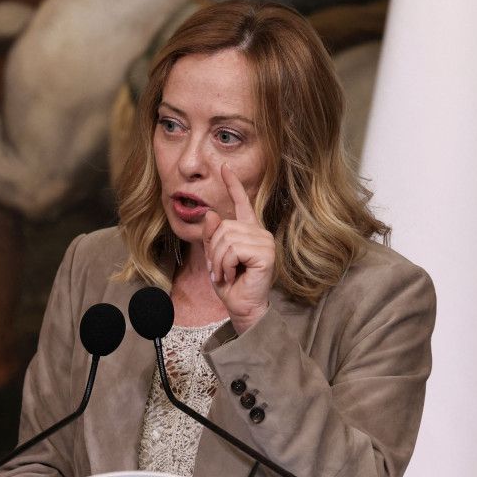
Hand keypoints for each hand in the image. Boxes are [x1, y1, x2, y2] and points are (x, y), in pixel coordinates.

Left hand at [203, 165, 274, 332]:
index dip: (233, 185)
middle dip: (213, 251)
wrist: (243, 307)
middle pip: (223, 227)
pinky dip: (226, 265)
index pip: (242, 202)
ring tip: (226, 274)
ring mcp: (264, 241)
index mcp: (248, 231)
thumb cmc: (231, 285)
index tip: (224, 168)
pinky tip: (234, 275)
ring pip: (226, 239)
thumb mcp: (214, 258)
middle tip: (220, 270)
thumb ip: (212, 237)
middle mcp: (259, 232)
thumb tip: (211, 213)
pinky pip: (233, 250)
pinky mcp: (265, 253)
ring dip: (218, 261)